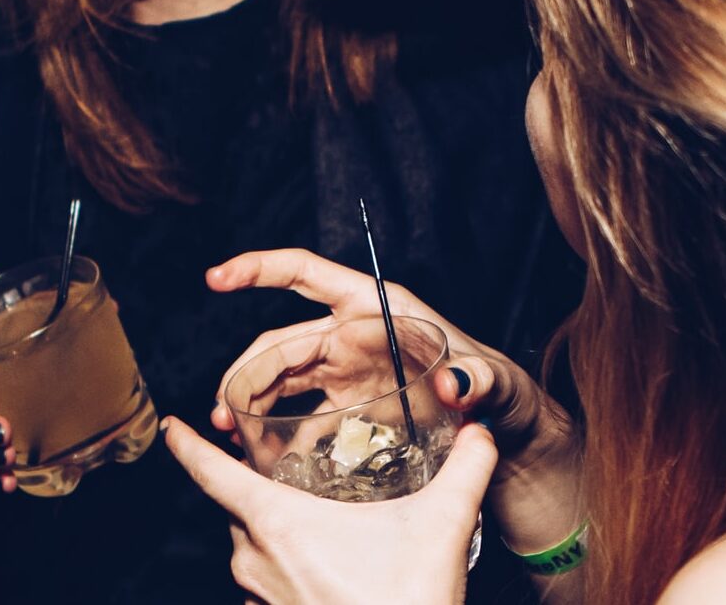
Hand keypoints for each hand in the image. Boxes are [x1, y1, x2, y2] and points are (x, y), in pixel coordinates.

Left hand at [164, 417, 495, 603]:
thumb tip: (480, 430)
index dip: (186, 445)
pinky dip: (283, 570)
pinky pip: (263, 584)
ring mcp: (257, 595)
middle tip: (299, 483)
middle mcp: (253, 557)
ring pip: (251, 547)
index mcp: (276, 521)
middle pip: (239, 507)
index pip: (211, 473)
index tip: (169, 425)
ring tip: (321, 533)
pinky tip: (323, 572)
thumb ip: (464, 470)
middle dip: (262, 492)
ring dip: (276, 535)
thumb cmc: (407, 603)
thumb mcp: (440, 528)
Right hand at [205, 249, 575, 478]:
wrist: (507, 439)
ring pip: (280, 377)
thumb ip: (479, 379)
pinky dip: (275, 431)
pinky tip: (261, 457)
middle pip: (281, 340)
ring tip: (230, 433)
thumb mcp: (498, 382)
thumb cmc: (506, 394)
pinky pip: (299, 415)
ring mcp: (346, 371)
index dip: (259, 269)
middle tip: (225, 411)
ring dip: (250, 401)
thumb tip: (454, 381)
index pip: (306, 274)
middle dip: (245, 370)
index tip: (217, 277)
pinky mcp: (348, 408)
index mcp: (376, 307)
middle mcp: (352, 334)